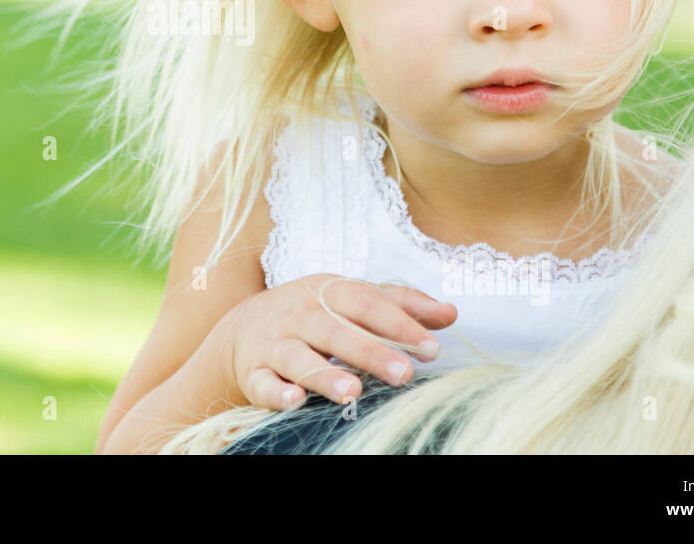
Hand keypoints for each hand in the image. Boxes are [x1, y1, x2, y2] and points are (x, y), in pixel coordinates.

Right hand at [217, 273, 456, 410]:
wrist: (243, 327)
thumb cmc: (312, 312)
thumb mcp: (350, 299)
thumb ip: (400, 304)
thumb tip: (451, 313)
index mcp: (326, 292)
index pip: (365, 303)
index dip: (399, 324)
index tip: (431, 348)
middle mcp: (299, 315)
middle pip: (335, 331)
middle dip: (371, 352)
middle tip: (405, 374)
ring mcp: (274, 345)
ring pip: (298, 358)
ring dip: (324, 375)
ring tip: (354, 392)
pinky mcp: (253, 373)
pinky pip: (263, 384)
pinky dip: (276, 393)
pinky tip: (295, 401)